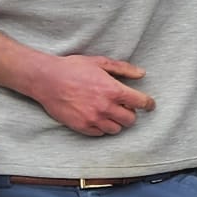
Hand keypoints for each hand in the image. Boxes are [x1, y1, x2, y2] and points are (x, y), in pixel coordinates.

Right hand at [33, 54, 152, 135]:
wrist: (46, 79)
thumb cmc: (73, 68)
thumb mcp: (100, 62)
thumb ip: (123, 69)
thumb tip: (142, 73)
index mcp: (112, 90)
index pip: (140, 102)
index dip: (148, 104)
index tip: (150, 105)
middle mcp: (105, 107)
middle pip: (130, 120)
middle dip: (130, 113)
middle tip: (125, 107)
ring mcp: (93, 119)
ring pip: (116, 129)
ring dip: (117, 122)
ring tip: (110, 112)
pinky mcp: (81, 127)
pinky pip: (100, 133)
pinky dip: (102, 127)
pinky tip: (97, 117)